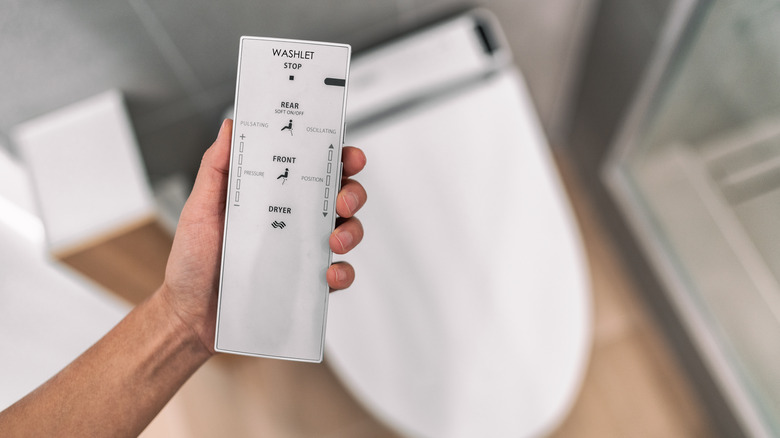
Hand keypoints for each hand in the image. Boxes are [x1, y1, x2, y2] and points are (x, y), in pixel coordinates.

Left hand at [159, 119, 366, 353]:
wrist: (190, 316)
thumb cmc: (193, 261)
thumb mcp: (200, 208)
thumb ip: (216, 167)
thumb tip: (231, 126)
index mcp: (273, 196)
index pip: (312, 168)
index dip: (338, 157)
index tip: (347, 155)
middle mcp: (293, 220)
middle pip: (341, 195)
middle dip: (353, 192)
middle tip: (342, 200)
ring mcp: (304, 251)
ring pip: (350, 231)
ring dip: (353, 231)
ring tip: (335, 240)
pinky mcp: (309, 284)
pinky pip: (340, 274)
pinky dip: (343, 272)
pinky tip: (329, 274)